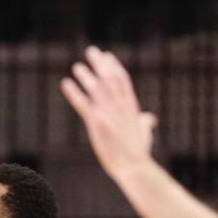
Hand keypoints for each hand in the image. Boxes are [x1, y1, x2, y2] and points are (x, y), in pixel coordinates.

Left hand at [61, 46, 158, 178]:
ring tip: (77, 66)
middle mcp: (121, 107)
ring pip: (97, 89)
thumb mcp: (144, 134)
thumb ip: (145, 123)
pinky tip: (66, 83)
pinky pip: (84, 104)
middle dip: (101, 64)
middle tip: (92, 50)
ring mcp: (110, 114)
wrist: (135, 167)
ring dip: (86, 76)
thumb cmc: (138, 154)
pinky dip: (75, 93)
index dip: (114, 67)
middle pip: (110, 79)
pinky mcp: (98, 123)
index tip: (108, 55)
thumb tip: (151, 118)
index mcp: (131, 108)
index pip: (122, 81)